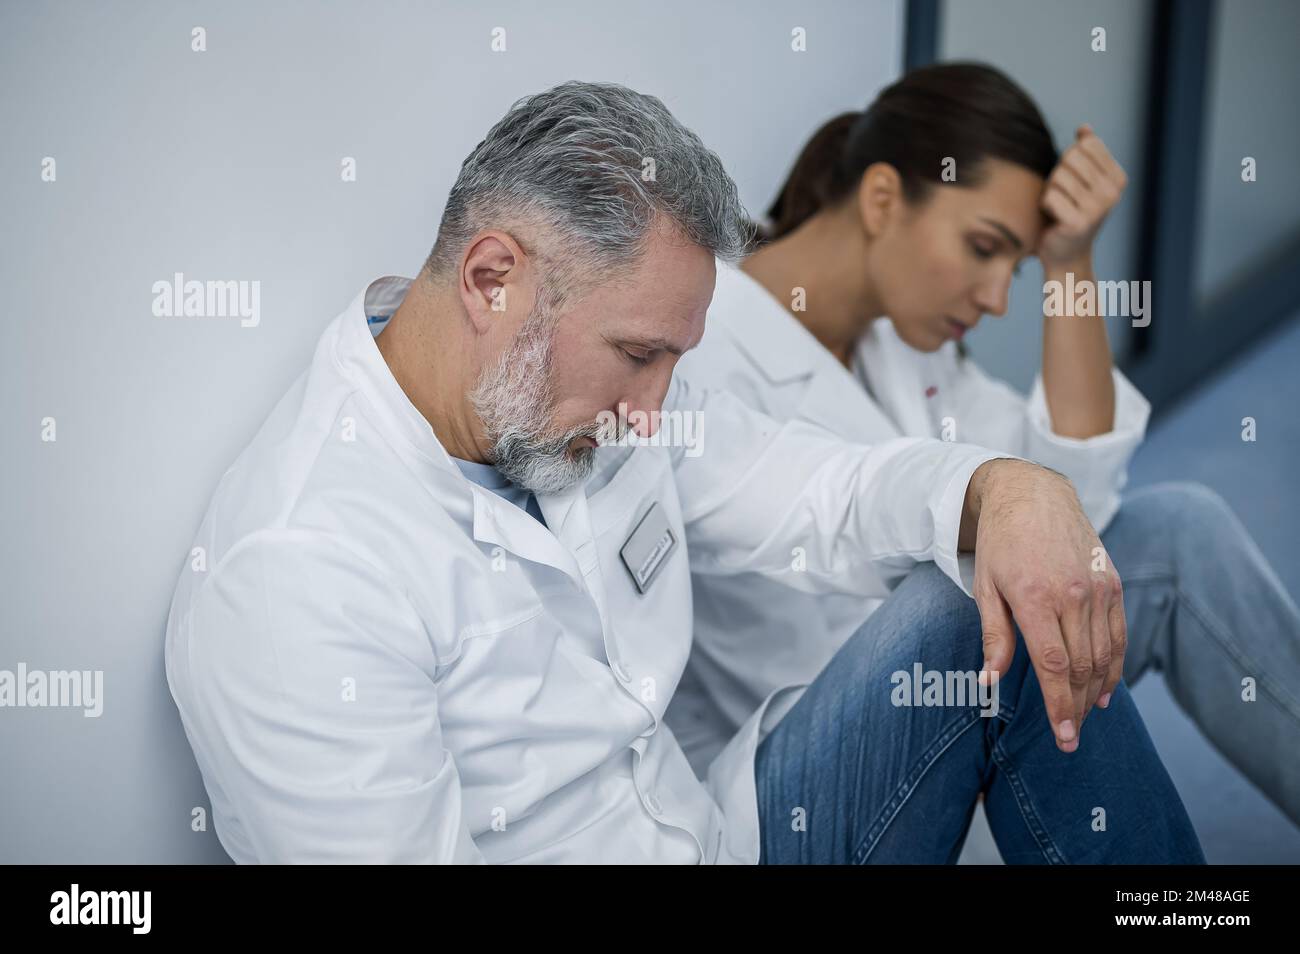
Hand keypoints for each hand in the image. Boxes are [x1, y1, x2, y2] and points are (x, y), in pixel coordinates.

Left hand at [963, 459, 1125, 751]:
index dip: (1059, 705)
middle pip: (1082, 667)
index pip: (1053, 666)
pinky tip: (1105, 688)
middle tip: (1070, 738)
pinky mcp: (1111, 582)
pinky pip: (1118, 633)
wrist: (1033, 493)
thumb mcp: (985, 587)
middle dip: (1076, 708)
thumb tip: (989, 681)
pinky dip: (1115, 664)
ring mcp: (1096, 588)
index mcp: (1035, 597)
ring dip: (1096, 692)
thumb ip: (993, 635)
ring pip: (1104, 654)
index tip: (1062, 737)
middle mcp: (1071, 595)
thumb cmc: (1001, 543)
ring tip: (1084, 718)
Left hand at [1037, 125, 1127, 269]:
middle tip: (1062, 196)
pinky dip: (1044, 205)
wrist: (1066, 254)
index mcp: (1118, 178)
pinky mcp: (1078, 223)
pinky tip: (1053, 218)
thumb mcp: (1081, 179)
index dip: (1070, 159)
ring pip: (1058, 177)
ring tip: (1058, 208)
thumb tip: (1084, 128)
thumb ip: (1084, 153)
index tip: (1074, 181)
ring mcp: (1097, 208)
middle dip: (1058, 174)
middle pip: (1071, 158)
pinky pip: (1050, 196)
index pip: (1086, 144)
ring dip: (1050, 191)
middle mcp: (1112, 192)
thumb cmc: (1070, 210)